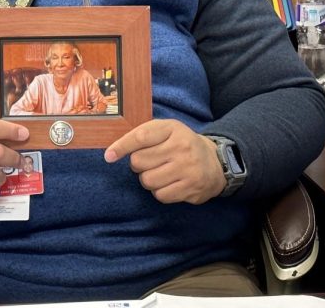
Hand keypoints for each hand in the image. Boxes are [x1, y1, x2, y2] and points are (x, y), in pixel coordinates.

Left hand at [104, 119, 225, 203]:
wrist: (215, 163)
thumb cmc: (181, 144)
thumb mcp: (166, 130)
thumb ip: (142, 135)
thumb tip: (112, 152)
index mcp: (172, 129)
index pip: (141, 137)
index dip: (121, 146)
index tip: (109, 156)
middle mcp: (181, 147)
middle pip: (139, 162)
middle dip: (138, 165)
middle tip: (150, 162)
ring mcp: (187, 169)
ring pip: (147, 181)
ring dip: (148, 180)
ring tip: (160, 173)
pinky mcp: (191, 188)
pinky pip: (160, 195)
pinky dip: (159, 192)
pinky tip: (169, 183)